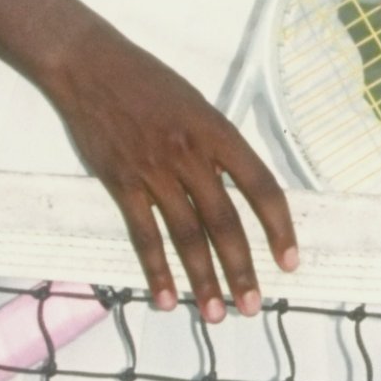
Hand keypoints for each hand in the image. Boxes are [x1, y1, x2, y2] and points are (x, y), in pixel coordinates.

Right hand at [47, 16, 297, 324]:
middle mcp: (190, 154)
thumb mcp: (198, 104)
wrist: (91, 67)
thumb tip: (242, 189)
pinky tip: (167, 297)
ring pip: (186, 236)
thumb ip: (220, 146)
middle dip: (241, 269)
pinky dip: (156, 270)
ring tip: (217, 313)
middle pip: (224, 222)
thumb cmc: (149, 83)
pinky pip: (143, 235)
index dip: (280, 227)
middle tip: (253, 305)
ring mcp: (154, 171)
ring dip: (204, 280)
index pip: (261, 186)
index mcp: (217, 132)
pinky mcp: (121, 183)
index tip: (289, 261)